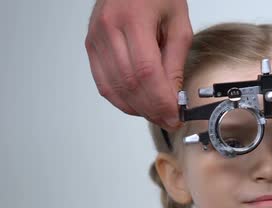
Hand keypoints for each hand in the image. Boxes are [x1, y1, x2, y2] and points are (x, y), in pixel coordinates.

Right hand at [85, 0, 191, 129]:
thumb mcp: (178, 24)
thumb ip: (175, 62)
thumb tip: (175, 97)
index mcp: (133, 20)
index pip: (146, 73)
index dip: (160, 100)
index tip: (175, 115)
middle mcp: (108, 30)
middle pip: (129, 84)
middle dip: (151, 109)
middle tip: (169, 119)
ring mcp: (95, 39)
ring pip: (114, 88)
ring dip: (138, 108)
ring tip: (157, 114)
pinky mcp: (91, 47)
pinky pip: (104, 84)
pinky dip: (122, 100)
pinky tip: (139, 104)